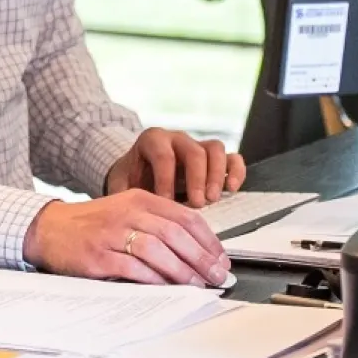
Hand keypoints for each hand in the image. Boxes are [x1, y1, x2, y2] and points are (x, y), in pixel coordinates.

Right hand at [23, 189, 230, 285]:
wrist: (49, 228)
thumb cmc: (94, 224)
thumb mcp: (127, 211)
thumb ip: (157, 224)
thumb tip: (195, 252)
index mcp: (140, 198)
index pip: (185, 216)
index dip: (208, 240)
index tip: (221, 258)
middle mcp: (128, 212)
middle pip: (175, 234)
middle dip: (201, 258)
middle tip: (216, 276)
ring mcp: (112, 233)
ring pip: (157, 250)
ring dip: (181, 271)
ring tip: (196, 285)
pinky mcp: (98, 256)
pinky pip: (133, 268)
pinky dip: (154, 279)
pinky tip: (167, 288)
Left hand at [106, 129, 244, 207]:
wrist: (137, 173)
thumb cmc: (130, 180)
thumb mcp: (121, 185)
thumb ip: (125, 197)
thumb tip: (130, 218)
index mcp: (152, 140)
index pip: (163, 154)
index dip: (166, 179)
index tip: (165, 202)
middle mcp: (177, 139)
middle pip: (194, 151)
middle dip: (196, 178)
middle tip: (197, 203)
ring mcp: (198, 146)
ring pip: (215, 149)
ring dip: (217, 175)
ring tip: (212, 200)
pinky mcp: (214, 159)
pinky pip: (232, 158)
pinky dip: (236, 172)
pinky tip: (232, 190)